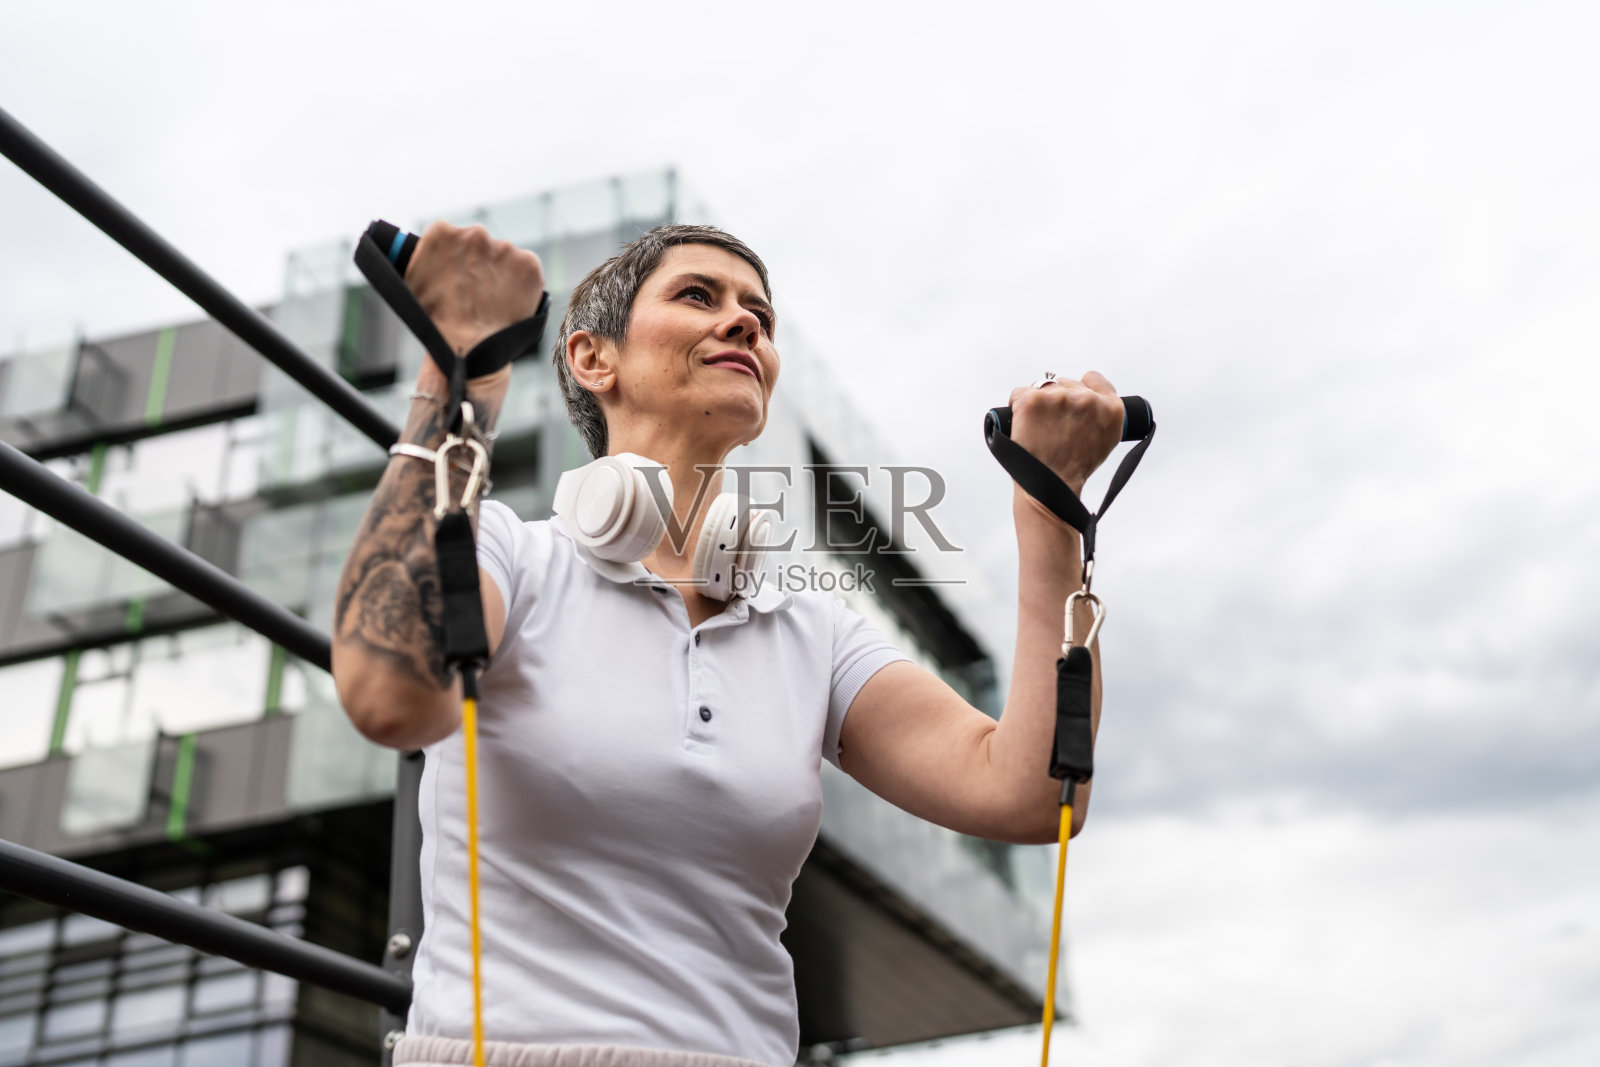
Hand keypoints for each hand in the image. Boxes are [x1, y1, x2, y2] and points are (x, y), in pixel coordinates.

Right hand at [406, 221, 545, 357]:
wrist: (470, 349)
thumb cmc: (437, 322)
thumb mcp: (414, 284)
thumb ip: (425, 258)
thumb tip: (417, 250)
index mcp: (442, 233)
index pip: (452, 235)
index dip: (455, 258)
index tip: (456, 276)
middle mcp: (475, 233)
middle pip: (479, 244)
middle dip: (478, 263)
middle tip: (474, 292)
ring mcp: (504, 248)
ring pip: (503, 256)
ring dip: (500, 272)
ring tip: (491, 300)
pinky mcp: (528, 263)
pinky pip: (526, 267)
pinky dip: (521, 282)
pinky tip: (510, 299)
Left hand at [1006, 371, 1123, 496]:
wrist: (1050, 486)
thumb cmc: (1075, 468)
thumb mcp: (1106, 440)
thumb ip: (1104, 414)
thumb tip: (1091, 396)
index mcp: (1111, 408)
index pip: (1093, 379)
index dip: (1082, 387)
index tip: (1072, 399)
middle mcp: (1087, 399)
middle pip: (1065, 383)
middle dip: (1058, 400)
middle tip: (1052, 427)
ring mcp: (1059, 398)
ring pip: (1042, 387)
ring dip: (1038, 403)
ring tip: (1038, 429)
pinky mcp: (1032, 401)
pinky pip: (1019, 393)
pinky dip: (1017, 406)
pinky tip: (1023, 424)